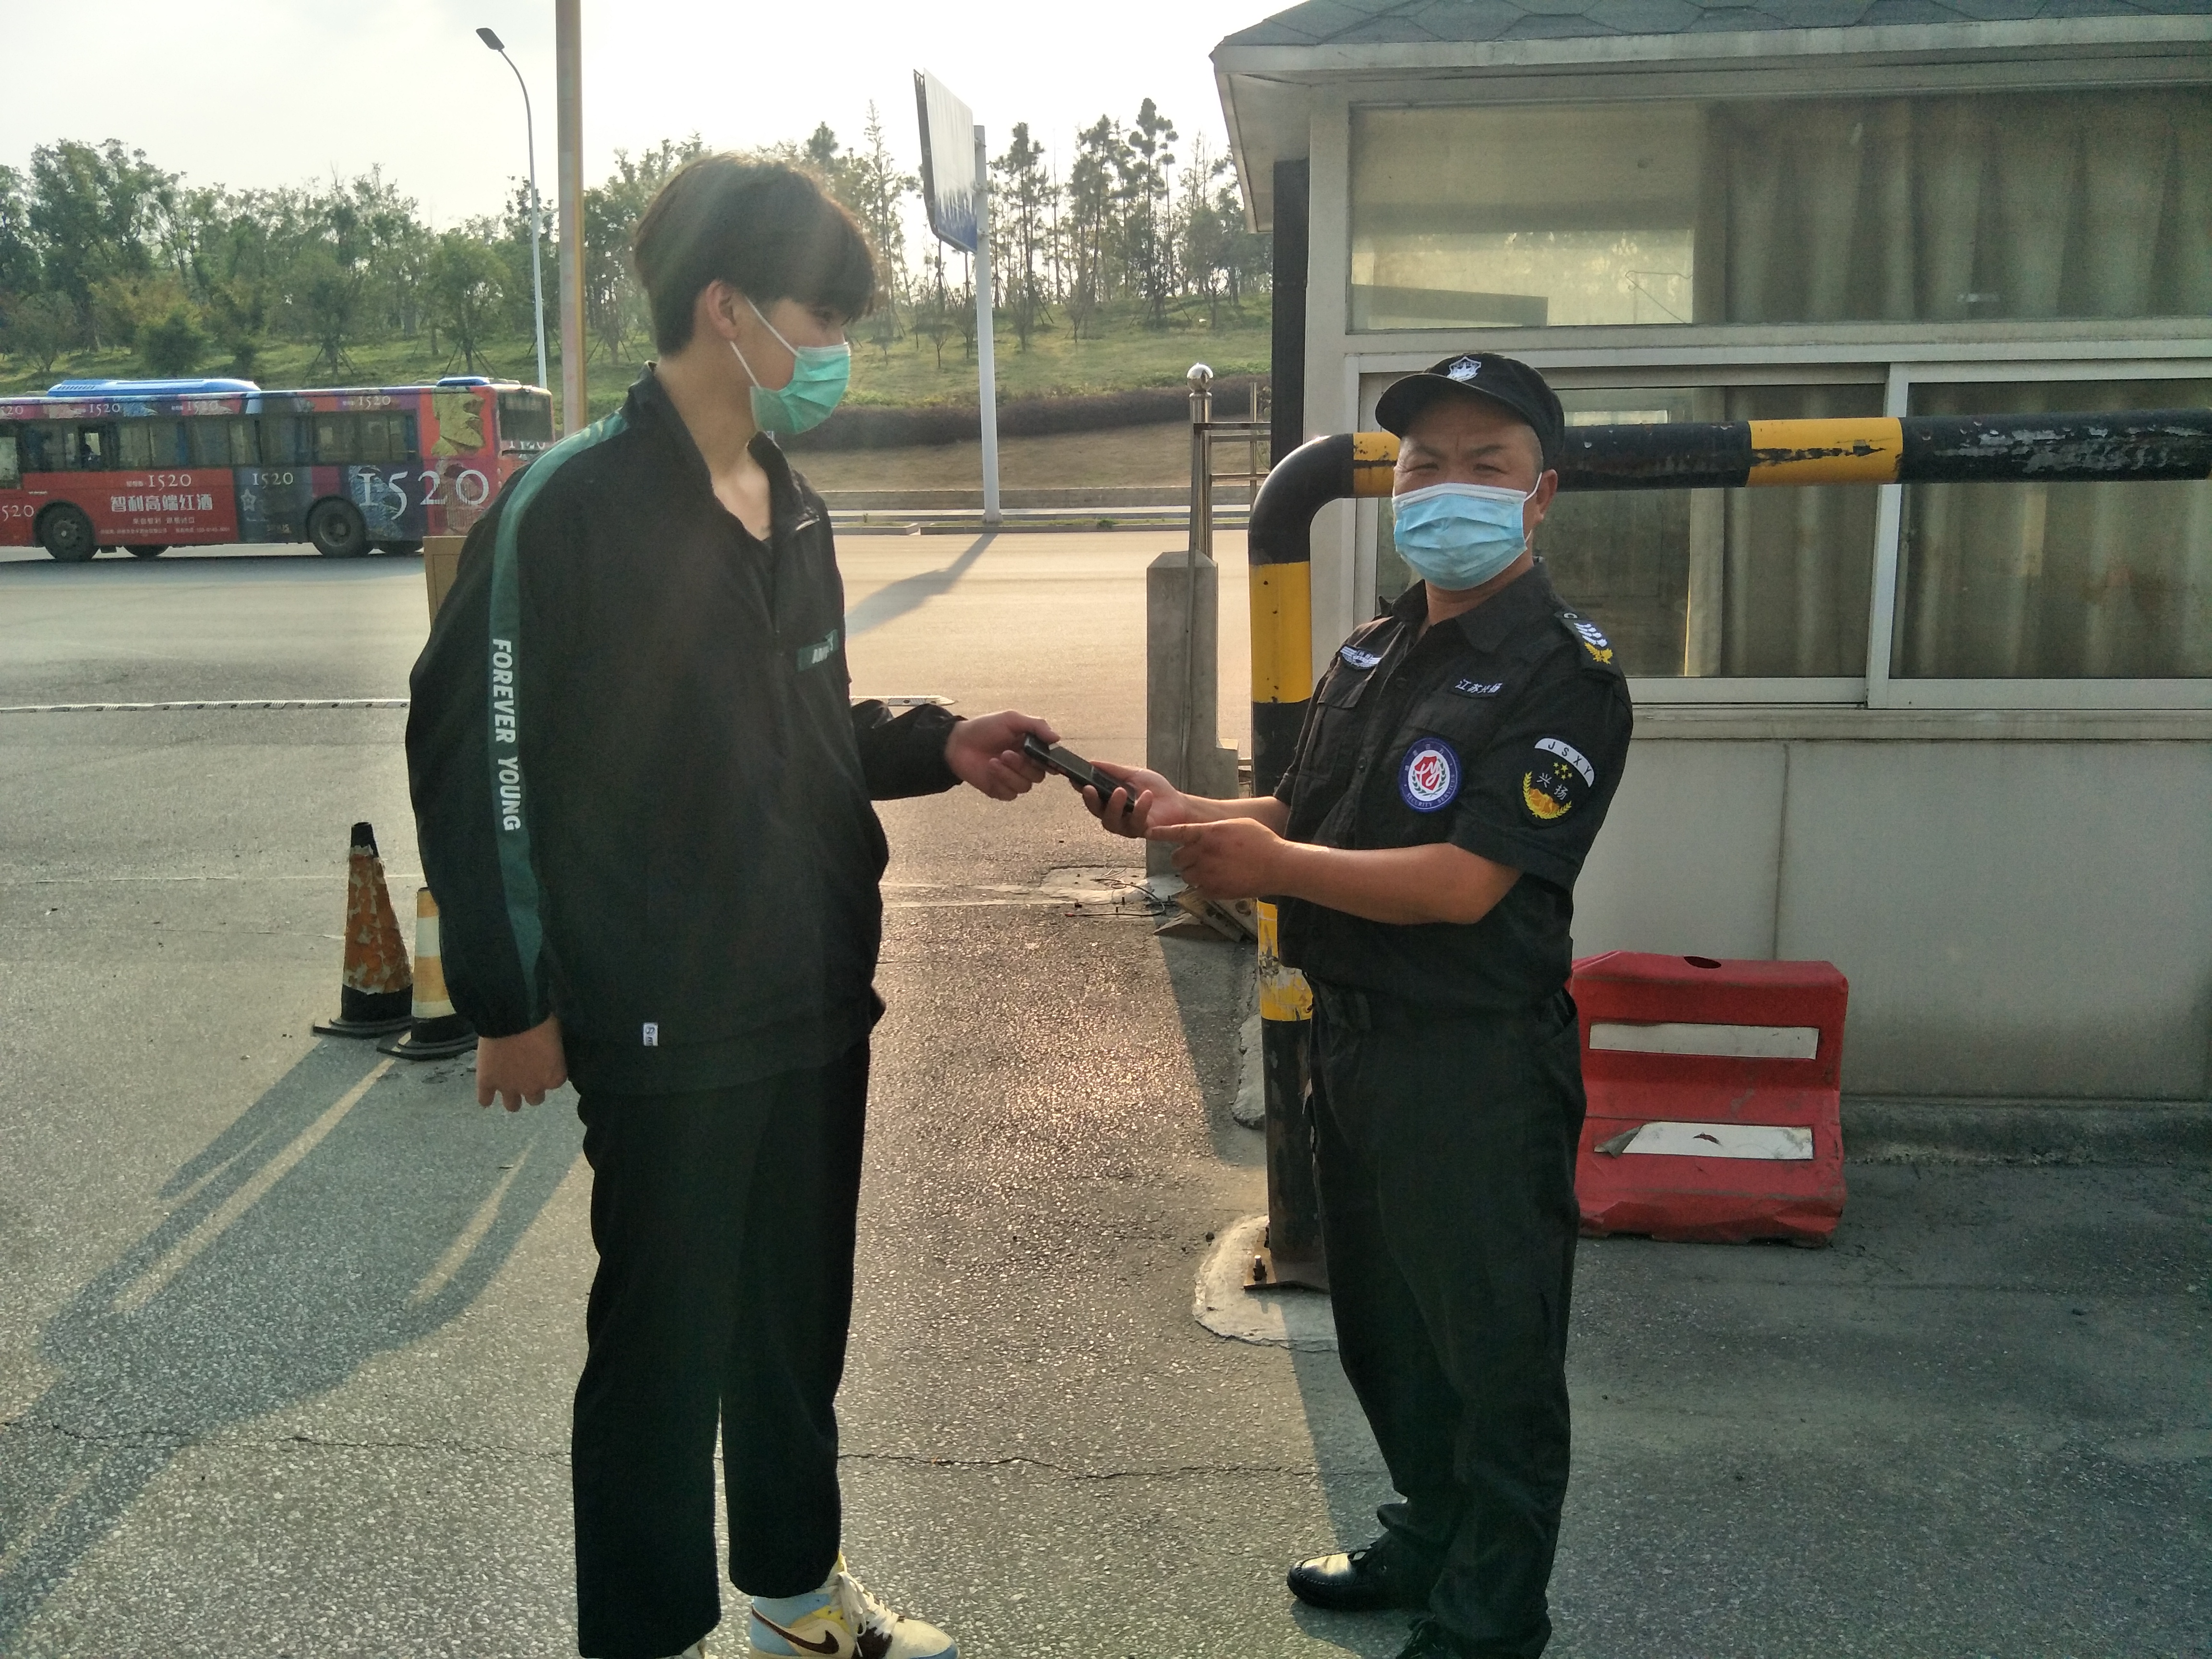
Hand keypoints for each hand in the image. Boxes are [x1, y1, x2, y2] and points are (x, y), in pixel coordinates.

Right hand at [476, 1014, 566, 1111]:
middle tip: (526, 1075)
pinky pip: (484, 1100)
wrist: (511, 1017)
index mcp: (553, 1077)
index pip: (554, 1082)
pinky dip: (485, 1098)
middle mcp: (533, 1088)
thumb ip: (555, 1052)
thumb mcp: (557, 1036)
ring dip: (512, 1098)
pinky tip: (486, 1094)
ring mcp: (508, 1087)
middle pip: (535, 1099)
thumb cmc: (540, 1022)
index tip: (544, 1065)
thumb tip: (552, 1052)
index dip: (547, 1073)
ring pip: (513, 1106)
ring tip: (508, 1087)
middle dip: (531, 1087)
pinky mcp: (487, 1083)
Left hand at [945, 710, 1056, 799]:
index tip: (1041, 758)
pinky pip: (1010, 794)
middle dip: (1023, 766)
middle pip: (1039, 776)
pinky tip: (990, 769)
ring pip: (1025, 787)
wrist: (957, 743)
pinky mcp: (1000, 790)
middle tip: (1006, 753)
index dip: (1049, 762)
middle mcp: (1025, 766)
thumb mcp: (1011, 720)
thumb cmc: (984, 729)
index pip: (1049, 761)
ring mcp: (1012, 779)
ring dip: (1009, 774)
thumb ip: (1036, 726)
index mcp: (1031, 749)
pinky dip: (1001, 781)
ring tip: (994, 760)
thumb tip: (1057, 738)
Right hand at [1081, 760, 1186, 839]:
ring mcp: (1126, 826)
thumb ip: (1113, 771)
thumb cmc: (1154, 789)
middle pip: (1097, 812)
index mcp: (1110, 802)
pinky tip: (1146, 796)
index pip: (1092, 797)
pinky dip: (1140, 808)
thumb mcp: (1133, 774)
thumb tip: (1091, 762)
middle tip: (1090, 788)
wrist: (1177, 802)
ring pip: (1111, 822)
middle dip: (1091, 801)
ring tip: (1120, 791)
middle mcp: (1115, 816)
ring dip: (1114, 806)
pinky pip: (1136, 823)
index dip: (1081, 790)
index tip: (1075, 779)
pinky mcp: (1141, 832)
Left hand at [1148, 818, 1288, 901]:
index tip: (1147, 832)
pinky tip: (1220, 880)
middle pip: (1177, 858)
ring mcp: (1208, 874)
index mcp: (1209, 833)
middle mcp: (1204, 854)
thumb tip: (1199, 834)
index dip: (1160, 832)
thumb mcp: (1236, 824)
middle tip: (1198, 857)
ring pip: (1186, 875)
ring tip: (1211, 869)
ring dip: (1192, 872)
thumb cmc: (1261, 841)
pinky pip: (1198, 889)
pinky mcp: (1214, 891)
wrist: (1279, 866)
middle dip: (1184, 858)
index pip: (1177, 832)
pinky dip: (1204, 886)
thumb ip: (1213, 829)